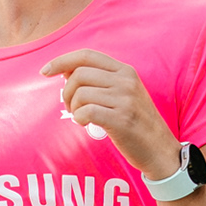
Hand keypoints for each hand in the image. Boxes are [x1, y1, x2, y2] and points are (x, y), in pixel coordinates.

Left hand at [42, 48, 179, 178]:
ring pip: (80, 94)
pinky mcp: (122, 120)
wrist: (160, 150)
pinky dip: (79, 118)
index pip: (86, 55)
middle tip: (70, 107)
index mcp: (125, 71)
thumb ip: (99, 80)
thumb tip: (65, 70)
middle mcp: (126, 81)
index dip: (62, 60)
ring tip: (80, 117)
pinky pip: (86, 112)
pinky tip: (85, 124)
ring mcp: (125, 100)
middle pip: (79, 75)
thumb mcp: (123, 94)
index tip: (45, 72)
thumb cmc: (135, 123)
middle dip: (66, 92)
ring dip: (73, 108)